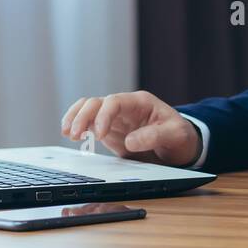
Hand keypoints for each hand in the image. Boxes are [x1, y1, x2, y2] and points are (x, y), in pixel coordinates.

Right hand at [60, 90, 200, 165]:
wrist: (179, 146)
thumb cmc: (179, 136)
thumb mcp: (175, 135)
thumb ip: (155, 136)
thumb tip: (131, 141)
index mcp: (140, 102)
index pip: (114, 101)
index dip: (103, 115)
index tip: (99, 135)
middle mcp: (125, 107)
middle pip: (96, 103)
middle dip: (82, 116)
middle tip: (74, 135)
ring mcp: (115, 118)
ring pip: (88, 109)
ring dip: (75, 118)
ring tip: (67, 133)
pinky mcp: (109, 130)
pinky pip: (88, 123)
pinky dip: (78, 127)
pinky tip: (71, 136)